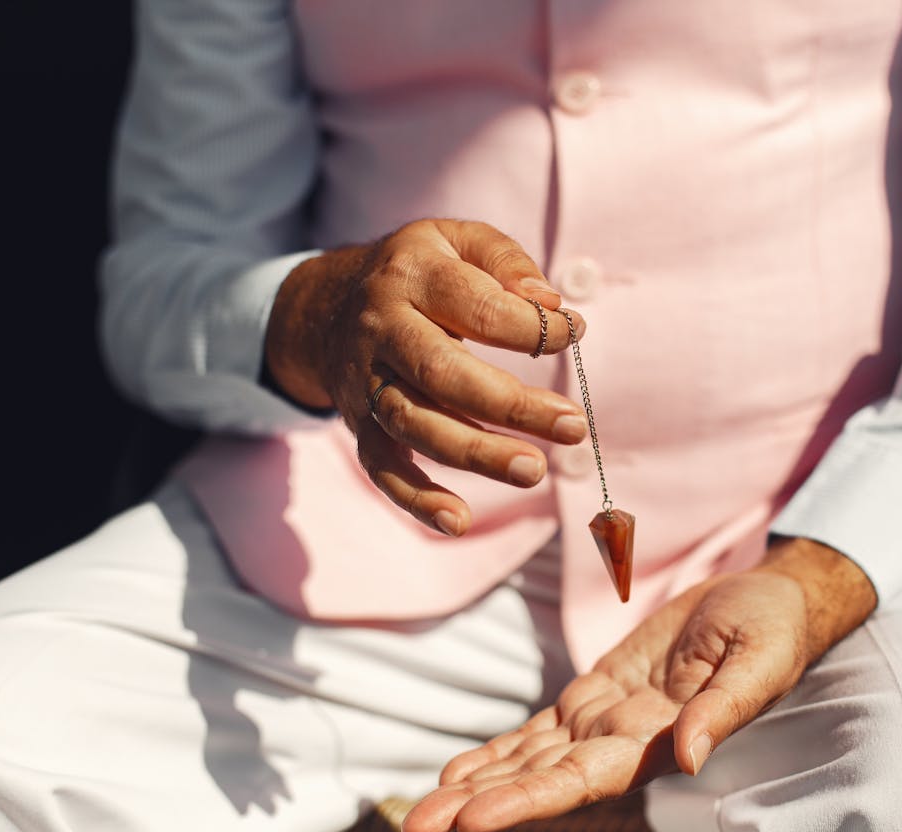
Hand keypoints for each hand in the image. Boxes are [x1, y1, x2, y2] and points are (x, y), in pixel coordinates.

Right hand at [264, 219, 587, 535]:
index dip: (532, 327)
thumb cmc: (418, 271)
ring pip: (417, 426)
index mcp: (412, 276)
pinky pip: (383, 469)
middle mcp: (381, 330)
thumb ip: (507, 262)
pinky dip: (416, 500)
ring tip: (534, 470)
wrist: (326, 306)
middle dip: (512, 406)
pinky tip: (459, 521)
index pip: (478, 307)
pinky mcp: (359, 425)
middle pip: (444, 374)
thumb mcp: (457, 239)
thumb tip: (550, 306)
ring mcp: (365, 383)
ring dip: (477, 454)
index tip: (574, 334)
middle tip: (573, 426)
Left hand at [401, 538, 877, 831]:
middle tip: (415, 827)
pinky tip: (457, 773)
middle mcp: (623, 742)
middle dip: (478, 804)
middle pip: (540, 780)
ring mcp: (605, 721)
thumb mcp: (757, 660)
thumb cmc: (769, 630)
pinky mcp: (596, 694)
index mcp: (658, 741)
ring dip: (475, 785)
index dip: (525, 799)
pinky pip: (538, 730)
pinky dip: (498, 751)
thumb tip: (688, 755)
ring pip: (529, 760)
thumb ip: (723, 709)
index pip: (581, 780)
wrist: (764, 600)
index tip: (470, 817)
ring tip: (419, 812)